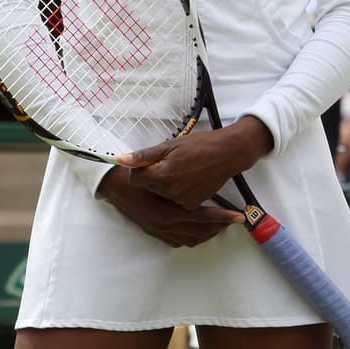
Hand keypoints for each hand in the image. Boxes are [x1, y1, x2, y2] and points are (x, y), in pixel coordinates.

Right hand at [97, 166, 240, 246]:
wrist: (115, 186)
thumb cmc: (139, 175)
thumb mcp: (160, 166)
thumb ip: (185, 172)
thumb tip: (210, 170)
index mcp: (169, 211)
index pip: (203, 217)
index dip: (223, 216)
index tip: (239, 215)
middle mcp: (165, 225)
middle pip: (201, 231)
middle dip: (220, 227)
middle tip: (235, 220)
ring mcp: (159, 231)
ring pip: (192, 238)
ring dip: (209, 233)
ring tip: (223, 224)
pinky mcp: (155, 232)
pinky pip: (180, 241)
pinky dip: (194, 237)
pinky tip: (203, 230)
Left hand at [120, 115, 273, 210]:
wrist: (228, 153)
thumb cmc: (200, 145)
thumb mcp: (170, 145)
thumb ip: (144, 156)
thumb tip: (121, 159)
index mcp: (162, 175)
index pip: (135, 178)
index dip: (140, 169)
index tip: (150, 162)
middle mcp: (170, 191)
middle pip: (149, 187)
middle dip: (154, 176)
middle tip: (170, 162)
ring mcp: (182, 200)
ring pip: (162, 194)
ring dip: (166, 184)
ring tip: (182, 169)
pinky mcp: (192, 204)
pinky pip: (176, 200)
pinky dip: (179, 190)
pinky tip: (190, 178)